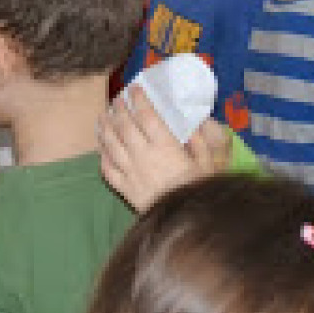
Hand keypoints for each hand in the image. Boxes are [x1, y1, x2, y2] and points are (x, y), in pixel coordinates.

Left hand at [99, 88, 226, 211]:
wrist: (188, 224)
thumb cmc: (202, 191)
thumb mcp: (211, 163)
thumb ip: (202, 140)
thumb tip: (196, 120)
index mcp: (165, 146)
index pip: (146, 116)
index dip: (139, 99)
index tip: (134, 88)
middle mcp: (143, 155)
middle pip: (124, 126)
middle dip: (119, 109)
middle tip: (117, 99)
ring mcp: (131, 173)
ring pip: (111, 145)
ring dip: (105, 128)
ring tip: (102, 117)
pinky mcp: (125, 190)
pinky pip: (108, 169)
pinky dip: (103, 155)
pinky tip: (102, 148)